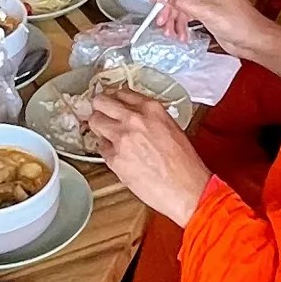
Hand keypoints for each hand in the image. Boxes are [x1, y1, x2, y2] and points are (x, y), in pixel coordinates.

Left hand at [88, 88, 211, 226]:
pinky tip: (119, 156)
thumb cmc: (184, 164)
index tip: (112, 103)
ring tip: (107, 135)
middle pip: (101, 102)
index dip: (115, 99)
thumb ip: (149, 117)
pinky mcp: (114, 159)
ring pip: (95, 122)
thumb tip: (132, 114)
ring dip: (99, 127)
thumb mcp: (172, 128)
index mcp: (151, 109)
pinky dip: (107, 150)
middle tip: (101, 114)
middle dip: (99, 107)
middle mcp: (133, 119)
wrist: (186, 189)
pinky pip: (101, 147)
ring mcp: (121, 138)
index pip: (122, 92)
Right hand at [152, 0, 264, 56]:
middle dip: (169, 6)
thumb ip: (181, 1)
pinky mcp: (207, 9)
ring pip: (181, 2)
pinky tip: (180, 35)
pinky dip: (182, 23)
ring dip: (174, 17)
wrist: (254, 41)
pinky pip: (188, 12)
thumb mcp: (206, 10)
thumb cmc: (238, 22)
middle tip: (160, 19)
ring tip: (169, 32)